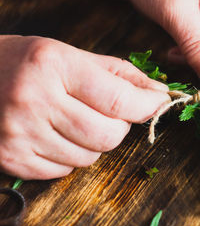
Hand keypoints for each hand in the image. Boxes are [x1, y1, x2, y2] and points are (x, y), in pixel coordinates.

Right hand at [0, 36, 168, 179]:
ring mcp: (19, 134)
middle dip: (120, 126)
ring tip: (75, 120)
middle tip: (108, 112)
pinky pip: (64, 171)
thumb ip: (119, 73)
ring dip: (95, 142)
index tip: (159, 102)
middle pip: (108, 136)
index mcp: (54, 67)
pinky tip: (55, 134)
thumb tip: (159, 93)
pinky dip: (71, 156)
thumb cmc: (27, 62)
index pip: (119, 100)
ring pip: (90, 157)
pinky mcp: (10, 159)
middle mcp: (34, 101)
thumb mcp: (71, 55)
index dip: (147, 105)